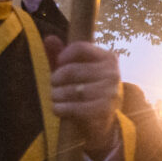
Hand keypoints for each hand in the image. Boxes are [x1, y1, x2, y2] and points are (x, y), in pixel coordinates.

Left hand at [44, 36, 121, 157]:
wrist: (102, 123)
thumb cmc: (86, 91)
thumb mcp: (75, 72)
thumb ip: (61, 55)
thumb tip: (49, 38)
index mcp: (108, 58)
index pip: (80, 47)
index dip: (63, 56)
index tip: (58, 65)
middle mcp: (112, 73)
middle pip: (72, 70)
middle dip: (56, 79)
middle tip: (53, 86)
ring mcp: (110, 92)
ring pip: (72, 90)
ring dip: (56, 95)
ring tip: (54, 97)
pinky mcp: (103, 110)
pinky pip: (74, 107)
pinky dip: (61, 108)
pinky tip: (57, 109)